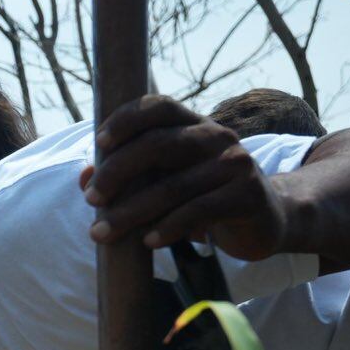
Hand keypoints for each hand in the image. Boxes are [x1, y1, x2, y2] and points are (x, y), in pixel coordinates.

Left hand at [82, 95, 290, 257]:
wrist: (266, 219)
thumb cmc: (204, 197)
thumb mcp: (166, 181)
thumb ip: (129, 176)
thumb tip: (83, 176)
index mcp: (194, 125)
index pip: (159, 107)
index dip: (126, 119)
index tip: (98, 143)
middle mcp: (216, 137)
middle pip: (159, 144)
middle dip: (118, 172)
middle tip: (91, 199)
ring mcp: (234, 164)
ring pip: (174, 186)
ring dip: (131, 211)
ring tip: (100, 233)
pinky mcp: (247, 196)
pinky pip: (199, 211)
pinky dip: (169, 227)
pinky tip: (147, 242)